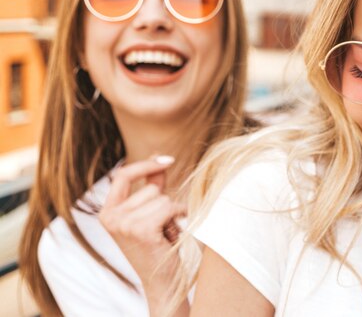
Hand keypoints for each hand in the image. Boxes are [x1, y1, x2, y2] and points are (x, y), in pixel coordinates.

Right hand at [99, 156, 186, 313]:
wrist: (161, 282)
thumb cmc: (157, 246)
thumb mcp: (149, 212)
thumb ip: (151, 186)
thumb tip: (157, 157)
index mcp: (107, 212)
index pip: (122, 175)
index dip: (146, 165)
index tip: (168, 159)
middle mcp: (110, 217)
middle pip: (150, 189)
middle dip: (164, 204)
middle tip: (160, 229)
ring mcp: (123, 224)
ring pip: (162, 198)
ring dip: (171, 215)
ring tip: (164, 234)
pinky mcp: (141, 230)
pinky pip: (169, 207)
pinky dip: (178, 216)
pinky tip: (172, 234)